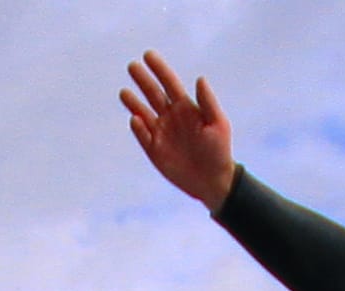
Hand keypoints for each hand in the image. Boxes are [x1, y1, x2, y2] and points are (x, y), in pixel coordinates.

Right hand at [120, 50, 234, 210]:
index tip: (148, 55)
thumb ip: (208, 102)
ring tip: (125, 93)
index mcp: (185, 107)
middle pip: (152, 94)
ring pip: (143, 113)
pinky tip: (136, 119)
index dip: (159, 69)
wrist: (214, 181)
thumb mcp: (218, 124)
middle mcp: (170, 117)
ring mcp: (161, 133)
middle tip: (132, 67)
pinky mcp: (155, 151)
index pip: (169, 83)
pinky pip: (143, 136)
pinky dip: (138, 128)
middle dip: (142, 80)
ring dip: (133, 103)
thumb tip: (200, 79)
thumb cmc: (219, 151)